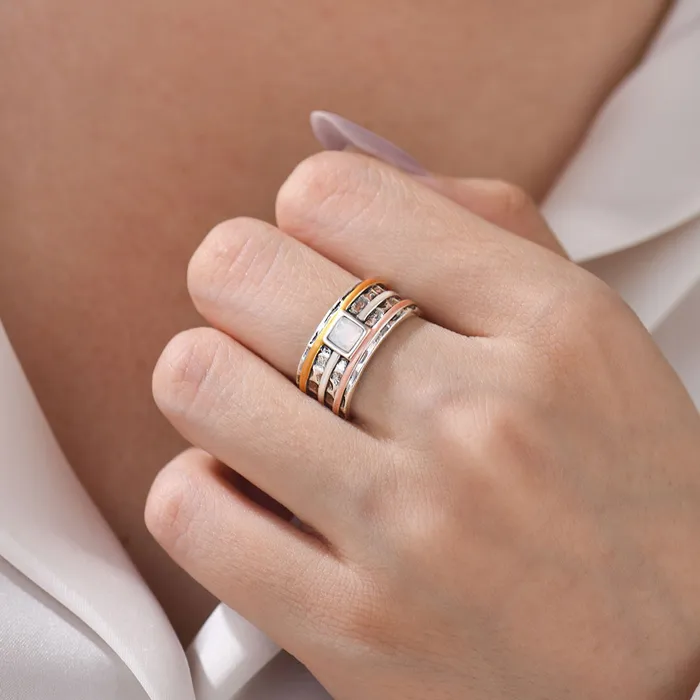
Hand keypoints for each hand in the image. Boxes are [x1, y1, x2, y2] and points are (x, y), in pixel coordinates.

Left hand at [147, 152, 699, 699]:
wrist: (662, 668)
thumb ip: (478, 222)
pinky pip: (189, 507)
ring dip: (211, 380)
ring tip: (260, 407)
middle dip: (238, 284)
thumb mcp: (585, 331)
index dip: (307, 213)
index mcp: (546, 324)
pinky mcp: (348, 628)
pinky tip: (257, 493)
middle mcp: (474, 417)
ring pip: (197, 379)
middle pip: (241, 272)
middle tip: (274, 322)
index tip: (323, 253)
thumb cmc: (620, 492)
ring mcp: (406, 529)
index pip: (334, 194)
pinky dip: (203, 486)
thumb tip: (353, 163)